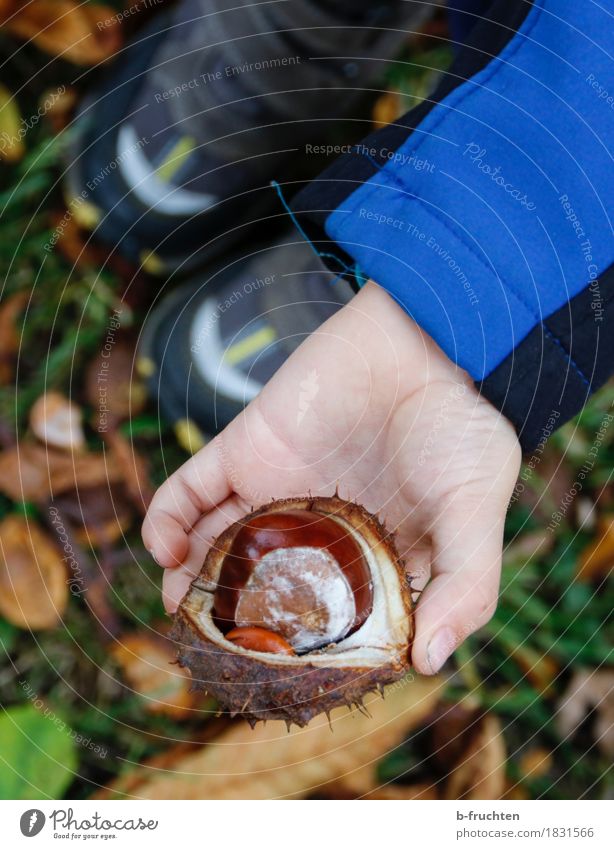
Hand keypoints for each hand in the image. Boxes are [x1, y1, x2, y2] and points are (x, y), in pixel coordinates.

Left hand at [142, 281, 520, 673]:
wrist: (425, 340)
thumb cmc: (459, 428)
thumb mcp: (476, 513)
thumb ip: (465, 588)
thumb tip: (428, 664)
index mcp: (369, 554)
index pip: (322, 617)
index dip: (299, 651)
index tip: (276, 685)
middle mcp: (318, 528)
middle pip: (262, 587)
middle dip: (233, 623)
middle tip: (209, 657)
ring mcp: (277, 489)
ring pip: (218, 546)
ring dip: (189, 583)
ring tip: (178, 616)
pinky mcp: (246, 449)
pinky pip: (192, 489)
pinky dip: (167, 519)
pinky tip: (167, 551)